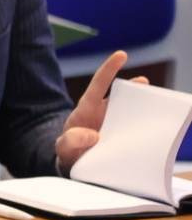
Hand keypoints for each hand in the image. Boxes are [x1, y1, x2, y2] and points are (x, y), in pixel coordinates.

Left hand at [55, 50, 146, 172]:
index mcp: (87, 109)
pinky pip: (133, 127)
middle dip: (132, 87)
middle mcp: (102, 112)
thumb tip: (94, 136)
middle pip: (119, 94)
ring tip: (154, 105)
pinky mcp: (120, 134)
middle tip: (144, 83)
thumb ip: (72, 140)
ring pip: (129, 109)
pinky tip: (151, 129)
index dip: (109, 69)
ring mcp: (112, 122)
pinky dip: (143, 126)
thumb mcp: (64, 146)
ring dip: (142, 107)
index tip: (122, 55)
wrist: (73, 164)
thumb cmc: (68, 151)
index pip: (98, 84)